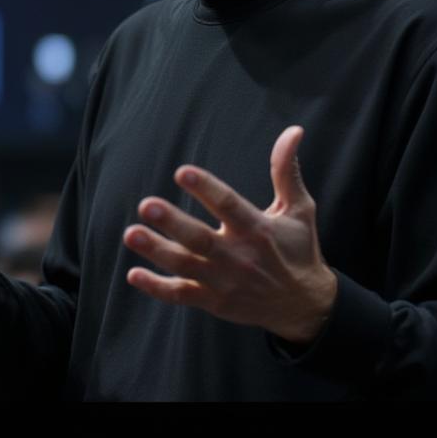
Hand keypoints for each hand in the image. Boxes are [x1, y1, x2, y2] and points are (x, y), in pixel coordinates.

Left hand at [123, 126, 337, 343]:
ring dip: (156, 251)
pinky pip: (181, 295)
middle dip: (173, 223)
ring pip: (185, 266)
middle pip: (200, 239)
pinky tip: (133, 273)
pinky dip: (157, 287)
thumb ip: (286, 171)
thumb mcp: (299, 210)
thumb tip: (293, 131)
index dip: (206, 188)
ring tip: (131, 233)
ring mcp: (224, 282)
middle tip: (147, 206)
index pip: (229, 206)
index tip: (182, 171)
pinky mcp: (214, 302)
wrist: (305, 307)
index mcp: (258, 230)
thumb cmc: (299, 249)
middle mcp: (239, 257)